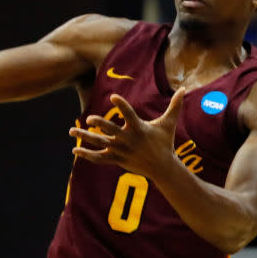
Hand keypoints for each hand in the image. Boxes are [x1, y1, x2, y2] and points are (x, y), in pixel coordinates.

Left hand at [70, 90, 184, 179]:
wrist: (163, 168)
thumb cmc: (165, 143)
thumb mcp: (169, 123)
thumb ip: (175, 105)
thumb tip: (185, 89)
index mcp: (139, 129)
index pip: (129, 115)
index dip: (121, 105)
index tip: (112, 97)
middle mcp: (128, 139)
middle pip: (111, 131)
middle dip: (100, 125)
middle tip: (90, 119)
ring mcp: (121, 150)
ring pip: (100, 143)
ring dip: (85, 137)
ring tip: (71, 130)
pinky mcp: (117, 159)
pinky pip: (99, 158)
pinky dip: (87, 155)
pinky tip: (75, 150)